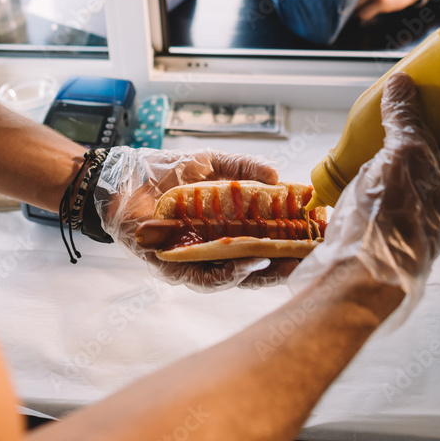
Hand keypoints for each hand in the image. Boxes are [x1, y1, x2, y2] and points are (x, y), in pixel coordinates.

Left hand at [94, 147, 291, 290]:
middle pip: (255, 267)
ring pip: (233, 277)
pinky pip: (202, 277)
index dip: (290, 241)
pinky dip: (224, 273)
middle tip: (306, 258)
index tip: (316, 236)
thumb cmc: (167, 172)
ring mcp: (195, 260)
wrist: (123, 177)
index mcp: (228, 227)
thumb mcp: (211, 163)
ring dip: (258, 273)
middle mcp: (215, 249)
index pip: (265, 241)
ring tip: (278, 262)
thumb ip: (243, 168)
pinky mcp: (173, 267)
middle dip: (282, 265)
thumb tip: (278, 175)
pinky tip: (241, 263)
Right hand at [288, 72, 439, 317]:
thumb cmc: (395, 218)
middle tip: (407, 87)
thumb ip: (405, 116)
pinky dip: (388, 149)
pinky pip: (400, 168)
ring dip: (404, 128)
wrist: (364, 269)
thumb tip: (403, 84)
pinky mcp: (401, 204)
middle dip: (428, 108)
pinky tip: (368, 138)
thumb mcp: (404, 153)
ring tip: (384, 108)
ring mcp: (427, 196)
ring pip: (422, 151)